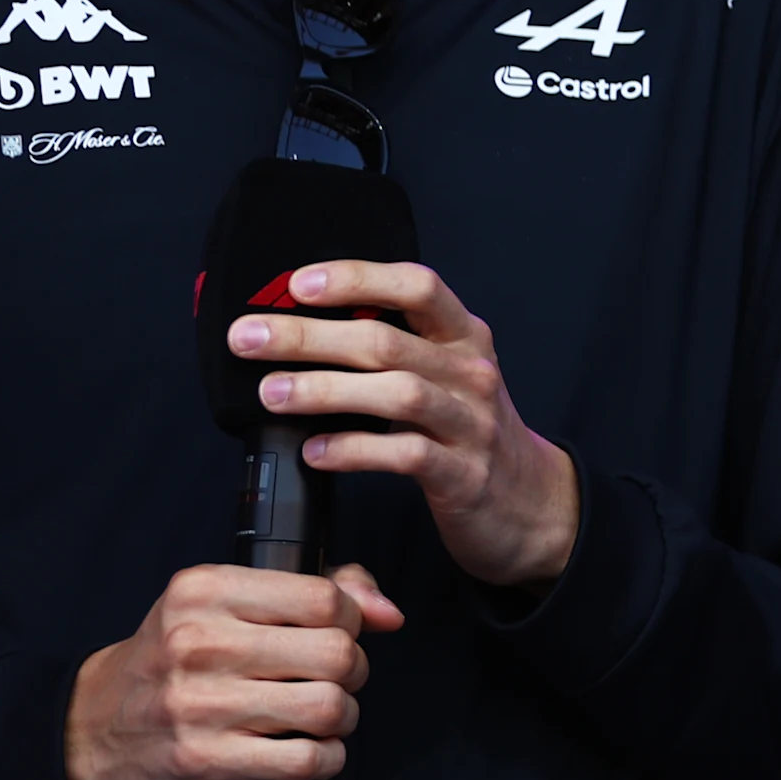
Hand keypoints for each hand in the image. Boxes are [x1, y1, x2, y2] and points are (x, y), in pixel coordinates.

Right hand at [65, 562, 402, 779]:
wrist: (88, 730)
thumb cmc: (171, 661)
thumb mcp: (223, 605)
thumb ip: (313, 592)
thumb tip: (387, 611)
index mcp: (206, 591)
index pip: (324, 598)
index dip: (353, 619)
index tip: (342, 632)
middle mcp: (201, 643)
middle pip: (336, 653)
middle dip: (353, 670)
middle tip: (336, 679)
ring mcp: (201, 705)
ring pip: (329, 707)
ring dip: (343, 718)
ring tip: (325, 716)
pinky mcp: (206, 759)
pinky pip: (305, 761)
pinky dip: (326, 760)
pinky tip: (311, 751)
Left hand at [230, 262, 579, 587]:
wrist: (532, 502)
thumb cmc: (468, 431)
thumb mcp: (447, 377)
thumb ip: (396, 351)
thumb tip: (304, 331)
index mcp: (465, 337)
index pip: (417, 286)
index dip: (358, 278)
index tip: (298, 284)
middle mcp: (472, 372)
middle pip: (387, 341)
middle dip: (309, 336)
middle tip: (248, 338)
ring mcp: (472, 423)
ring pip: (396, 393)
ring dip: (325, 389)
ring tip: (271, 393)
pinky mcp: (464, 474)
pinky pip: (405, 455)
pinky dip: (354, 450)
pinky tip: (314, 451)